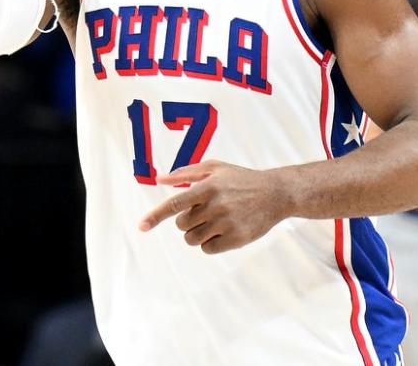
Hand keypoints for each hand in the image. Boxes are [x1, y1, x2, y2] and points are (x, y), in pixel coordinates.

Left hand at [138, 160, 292, 254]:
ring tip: (213, 222)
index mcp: (208, 187)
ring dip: (197, 233)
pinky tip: (222, 231)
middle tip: (204, 213)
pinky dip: (209, 243)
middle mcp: (216, 205)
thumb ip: (186, 173)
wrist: (276, 193)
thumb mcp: (215, 168)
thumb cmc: (241, 179)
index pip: (175, 204)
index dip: (156, 216)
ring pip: (192, 239)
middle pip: (181, 225)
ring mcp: (227, 223)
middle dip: (187, 221)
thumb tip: (160, 179)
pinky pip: (207, 249)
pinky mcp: (237, 239)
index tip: (142, 226)